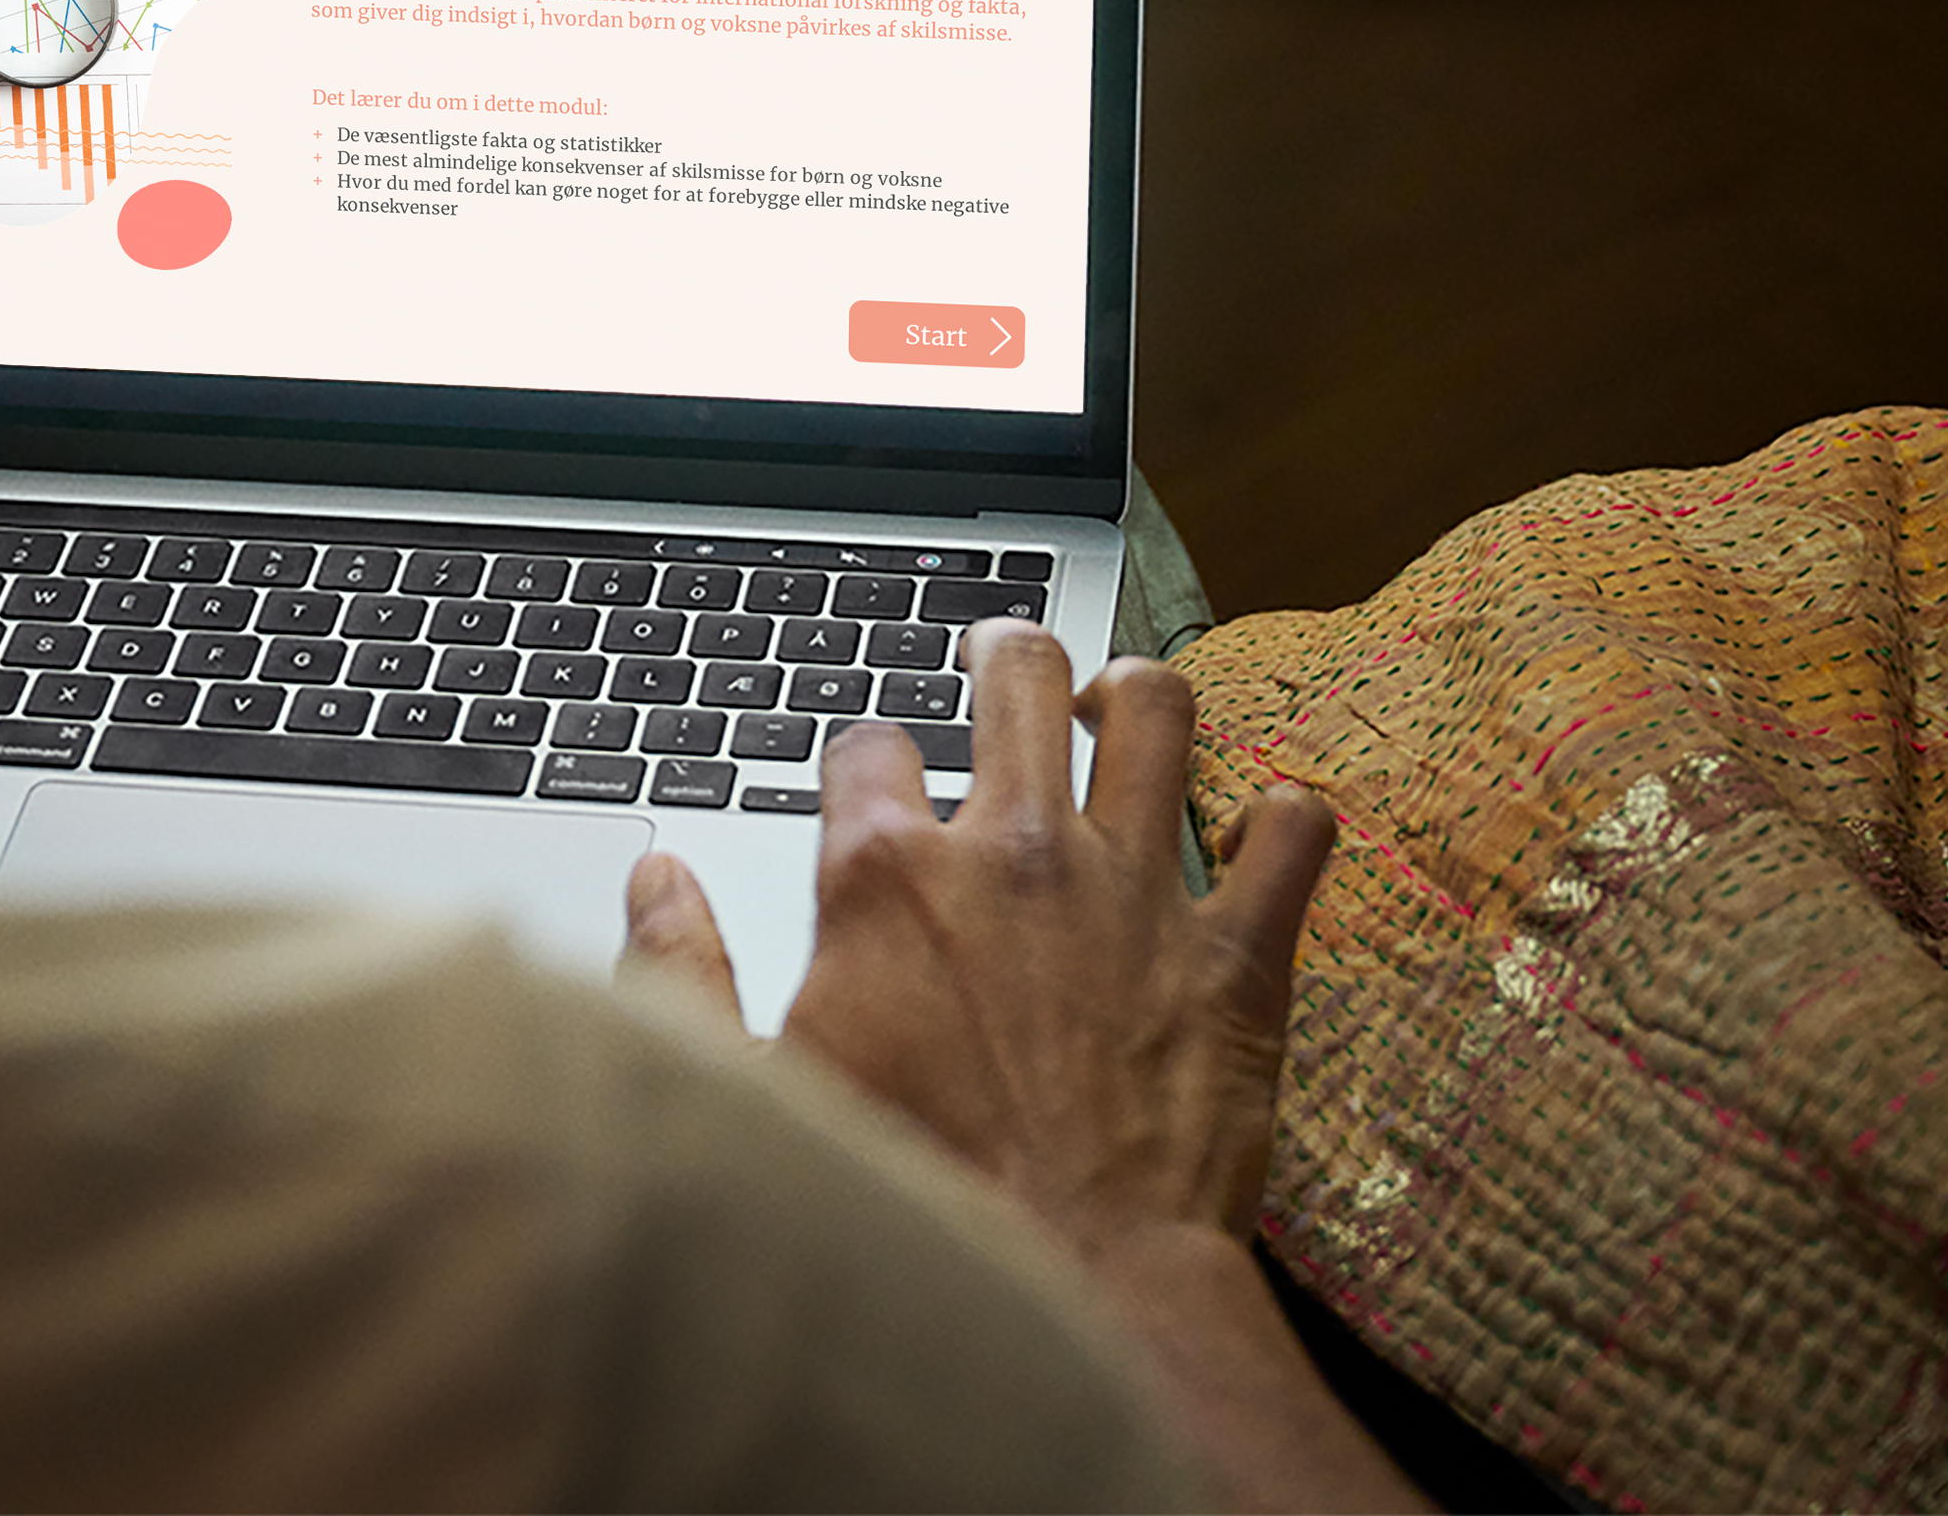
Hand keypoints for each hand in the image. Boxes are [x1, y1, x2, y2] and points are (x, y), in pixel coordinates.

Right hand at [620, 626, 1407, 1510]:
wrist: (1068, 1299)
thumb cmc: (907, 1215)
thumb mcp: (750, 1094)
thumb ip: (681, 975)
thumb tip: (655, 881)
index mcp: (887, 883)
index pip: (868, 746)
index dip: (867, 758)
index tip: (875, 787)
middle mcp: (1015, 858)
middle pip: (1018, 676)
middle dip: (1008, 650)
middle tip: (1006, 658)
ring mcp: (1138, 895)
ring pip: (1161, 712)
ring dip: (1141, 693)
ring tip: (1126, 703)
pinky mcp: (1238, 960)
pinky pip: (1292, 833)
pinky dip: (1285, 818)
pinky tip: (1261, 830)